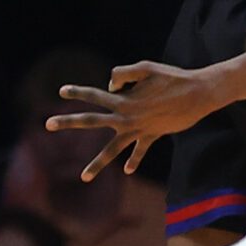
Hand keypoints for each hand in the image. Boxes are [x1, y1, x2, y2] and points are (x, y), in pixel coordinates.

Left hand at [47, 59, 240, 179]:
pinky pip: (139, 151)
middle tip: (47, 125)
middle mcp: (126, 118)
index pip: (95, 95)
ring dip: (97, 164)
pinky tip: (128, 170)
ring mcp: (138, 130)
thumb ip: (124, 74)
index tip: (61, 91)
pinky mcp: (152, 136)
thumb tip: (110, 86)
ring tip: (82, 177)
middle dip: (68, 122)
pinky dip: (134, 160)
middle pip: (91, 122)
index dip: (78, 92)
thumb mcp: (147, 67)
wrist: (198, 95)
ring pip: (113, 150)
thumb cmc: (173, 77)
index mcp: (124, 100)